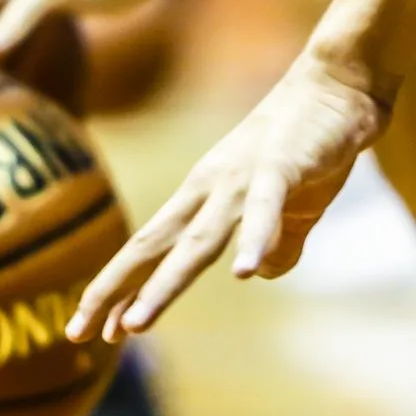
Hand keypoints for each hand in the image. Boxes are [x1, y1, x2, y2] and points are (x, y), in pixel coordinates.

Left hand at [68, 56, 387, 341]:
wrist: (339, 82)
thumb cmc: (311, 144)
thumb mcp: (291, 207)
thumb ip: (275, 242)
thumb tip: (260, 272)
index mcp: (204, 196)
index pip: (152, 248)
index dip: (122, 287)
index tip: (95, 329)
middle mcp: (209, 187)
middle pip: (152, 245)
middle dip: (114, 290)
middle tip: (77, 333)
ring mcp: (241, 177)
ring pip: (196, 239)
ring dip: (163, 283)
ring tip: (135, 323)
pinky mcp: (282, 166)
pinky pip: (266, 208)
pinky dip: (255, 239)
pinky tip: (247, 273)